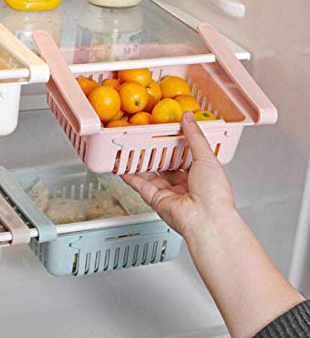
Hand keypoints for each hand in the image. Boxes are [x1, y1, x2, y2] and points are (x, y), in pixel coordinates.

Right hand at [123, 111, 235, 238]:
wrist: (206, 219)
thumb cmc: (215, 194)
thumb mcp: (206, 157)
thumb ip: (195, 136)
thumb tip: (188, 118)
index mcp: (200, 176)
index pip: (184, 158)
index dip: (174, 146)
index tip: (165, 133)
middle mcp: (185, 186)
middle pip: (166, 167)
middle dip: (155, 155)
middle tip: (144, 140)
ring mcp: (170, 194)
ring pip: (151, 176)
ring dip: (140, 164)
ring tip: (129, 150)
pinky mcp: (156, 200)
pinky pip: (141, 186)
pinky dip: (131, 176)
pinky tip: (123, 167)